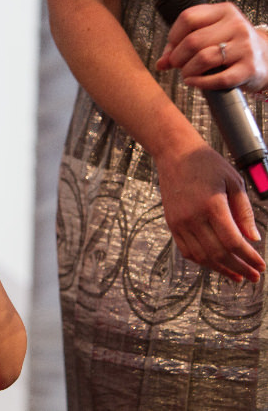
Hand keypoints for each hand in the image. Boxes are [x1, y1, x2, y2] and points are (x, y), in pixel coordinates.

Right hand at [155, 144, 264, 281]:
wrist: (175, 154)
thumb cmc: (207, 164)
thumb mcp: (234, 182)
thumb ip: (244, 212)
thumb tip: (254, 238)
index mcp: (211, 205)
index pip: (233, 241)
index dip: (249, 257)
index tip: (260, 265)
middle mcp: (193, 217)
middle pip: (218, 253)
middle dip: (238, 268)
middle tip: (253, 276)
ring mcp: (179, 222)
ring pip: (201, 256)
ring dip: (220, 269)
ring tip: (236, 275)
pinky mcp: (172, 223)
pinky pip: (186, 250)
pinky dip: (202, 261)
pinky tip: (215, 263)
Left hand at [156, 2, 267, 92]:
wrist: (265, 58)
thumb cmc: (230, 47)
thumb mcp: (209, 36)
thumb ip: (181, 45)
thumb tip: (160, 63)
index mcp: (224, 11)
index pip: (188, 18)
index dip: (173, 36)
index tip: (173, 48)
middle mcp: (236, 25)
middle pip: (192, 41)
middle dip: (178, 58)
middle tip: (178, 65)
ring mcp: (245, 46)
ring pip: (203, 59)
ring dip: (187, 71)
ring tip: (187, 74)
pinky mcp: (249, 68)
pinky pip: (218, 79)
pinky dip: (200, 83)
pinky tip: (193, 82)